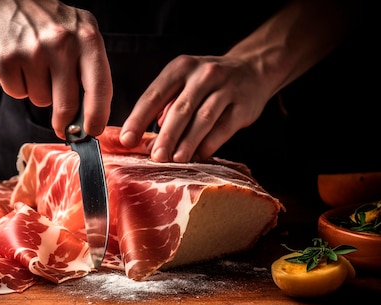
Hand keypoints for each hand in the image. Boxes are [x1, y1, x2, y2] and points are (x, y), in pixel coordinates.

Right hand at [0, 0, 112, 139]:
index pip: (99, 87)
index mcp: (86, 37)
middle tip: (63, 128)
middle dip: (65, 122)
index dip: (97, 116)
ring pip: (41, 100)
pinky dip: (18, 86)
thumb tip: (90, 120)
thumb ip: (90, 71)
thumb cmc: (52, 24)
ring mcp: (32, 50)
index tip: (93, 133)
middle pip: (67, 104)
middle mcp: (61, 42)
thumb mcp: (81, 34)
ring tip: (35, 67)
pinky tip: (18, 64)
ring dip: (38, 92)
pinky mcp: (6, 59)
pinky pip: (18, 93)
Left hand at [119, 54, 272, 162]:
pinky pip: (224, 128)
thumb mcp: (183, 83)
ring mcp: (225, 88)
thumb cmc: (207, 83)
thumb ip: (164, 106)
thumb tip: (146, 140)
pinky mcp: (243, 105)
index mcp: (180, 68)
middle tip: (156, 157)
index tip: (127, 140)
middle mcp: (203, 75)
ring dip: (188, 142)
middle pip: (180, 109)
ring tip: (176, 159)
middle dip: (166, 135)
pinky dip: (209, 144)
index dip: (139, 119)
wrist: (253, 69)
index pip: (154, 95)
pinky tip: (199, 156)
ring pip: (203, 119)